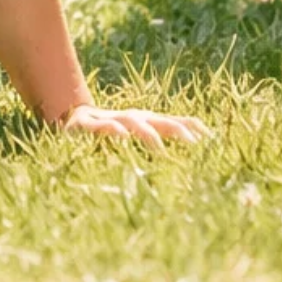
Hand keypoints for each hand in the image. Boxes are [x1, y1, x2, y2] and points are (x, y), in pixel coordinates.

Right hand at [60, 104, 208, 146]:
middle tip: (194, 145)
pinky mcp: (88, 126)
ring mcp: (111, 119)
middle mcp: (132, 118)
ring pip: (132, 122)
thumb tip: (188, 162)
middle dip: (177, 130)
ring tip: (159, 146)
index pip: (173, 122)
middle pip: (159, 121)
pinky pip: (102, 127)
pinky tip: (120, 136)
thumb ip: (155, 151)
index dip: (191, 128)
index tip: (212, 139)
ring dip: (147, 133)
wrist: (69, 120)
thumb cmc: (109, 137)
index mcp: (145, 122)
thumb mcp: (134, 142)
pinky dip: (112, 130)